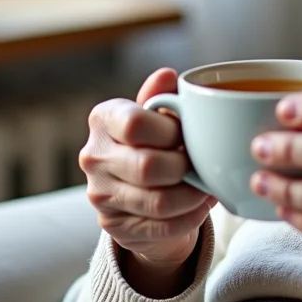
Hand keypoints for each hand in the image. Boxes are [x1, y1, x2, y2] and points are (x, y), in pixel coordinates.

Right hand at [80, 69, 215, 283]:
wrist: (140, 193)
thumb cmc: (155, 144)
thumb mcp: (158, 116)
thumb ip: (162, 97)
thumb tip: (168, 75)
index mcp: (103, 118)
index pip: (135, 124)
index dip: (171, 132)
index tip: (188, 136)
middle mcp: (93, 155)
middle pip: (148, 166)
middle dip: (186, 167)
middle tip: (202, 165)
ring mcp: (99, 194)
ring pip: (158, 201)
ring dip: (193, 196)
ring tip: (207, 187)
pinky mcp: (113, 225)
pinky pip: (162, 226)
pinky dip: (190, 217)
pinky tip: (199, 206)